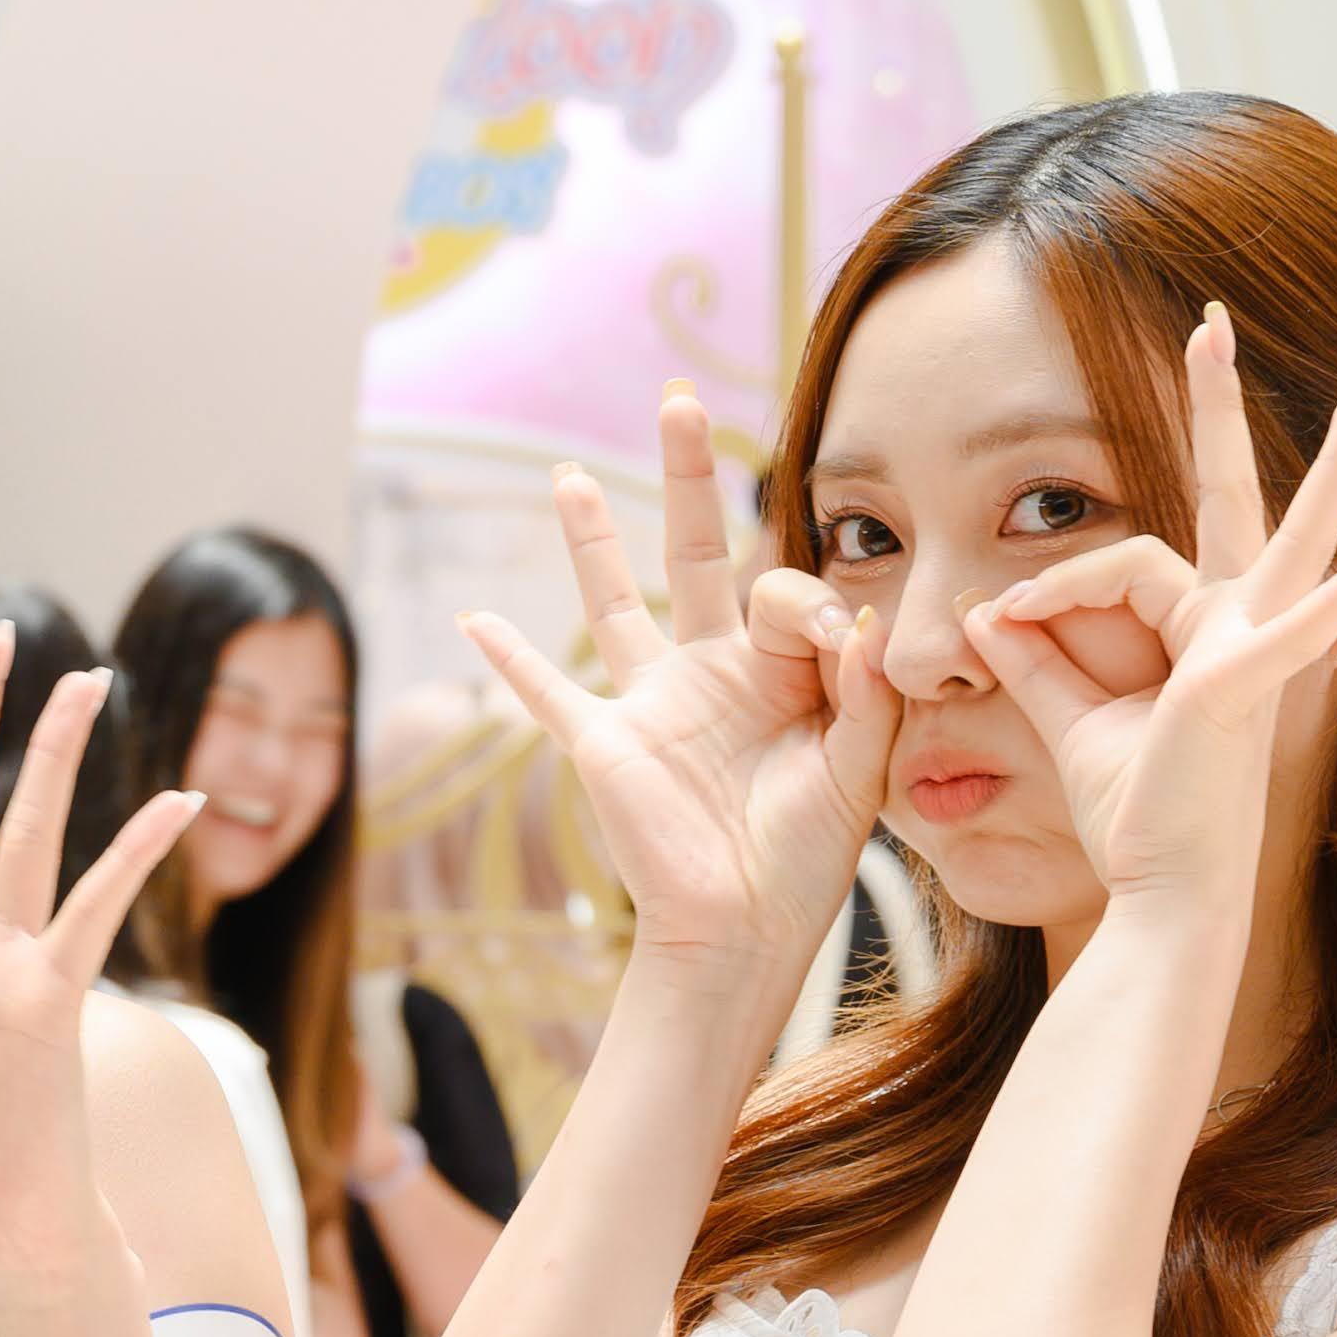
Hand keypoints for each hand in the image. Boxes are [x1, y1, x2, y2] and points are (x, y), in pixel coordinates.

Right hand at [457, 382, 895, 977]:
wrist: (744, 934)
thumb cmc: (807, 861)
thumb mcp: (859, 770)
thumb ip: (863, 695)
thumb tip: (854, 622)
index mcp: (781, 673)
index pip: (785, 592)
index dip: (811, 606)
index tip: (833, 649)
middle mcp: (711, 671)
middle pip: (696, 554)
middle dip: (689, 479)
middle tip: (680, 401)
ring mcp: (650, 703)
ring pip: (615, 602)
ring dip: (592, 539)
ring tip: (570, 475)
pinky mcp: (602, 745)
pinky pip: (546, 694)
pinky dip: (509, 661)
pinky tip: (474, 621)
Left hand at [963, 306, 1336, 906]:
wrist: (1163, 892)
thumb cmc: (1136, 816)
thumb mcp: (1073, 722)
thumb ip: (1038, 662)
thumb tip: (985, 612)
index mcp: (1198, 630)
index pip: (1126, 562)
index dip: (1055, 583)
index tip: (998, 614)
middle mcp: (1237, 625)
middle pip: (1236, 500)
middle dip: (1218, 412)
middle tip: (1208, 325)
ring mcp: (1252, 648)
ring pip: (1276, 537)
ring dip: (1330, 466)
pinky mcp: (1244, 684)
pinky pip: (1292, 630)